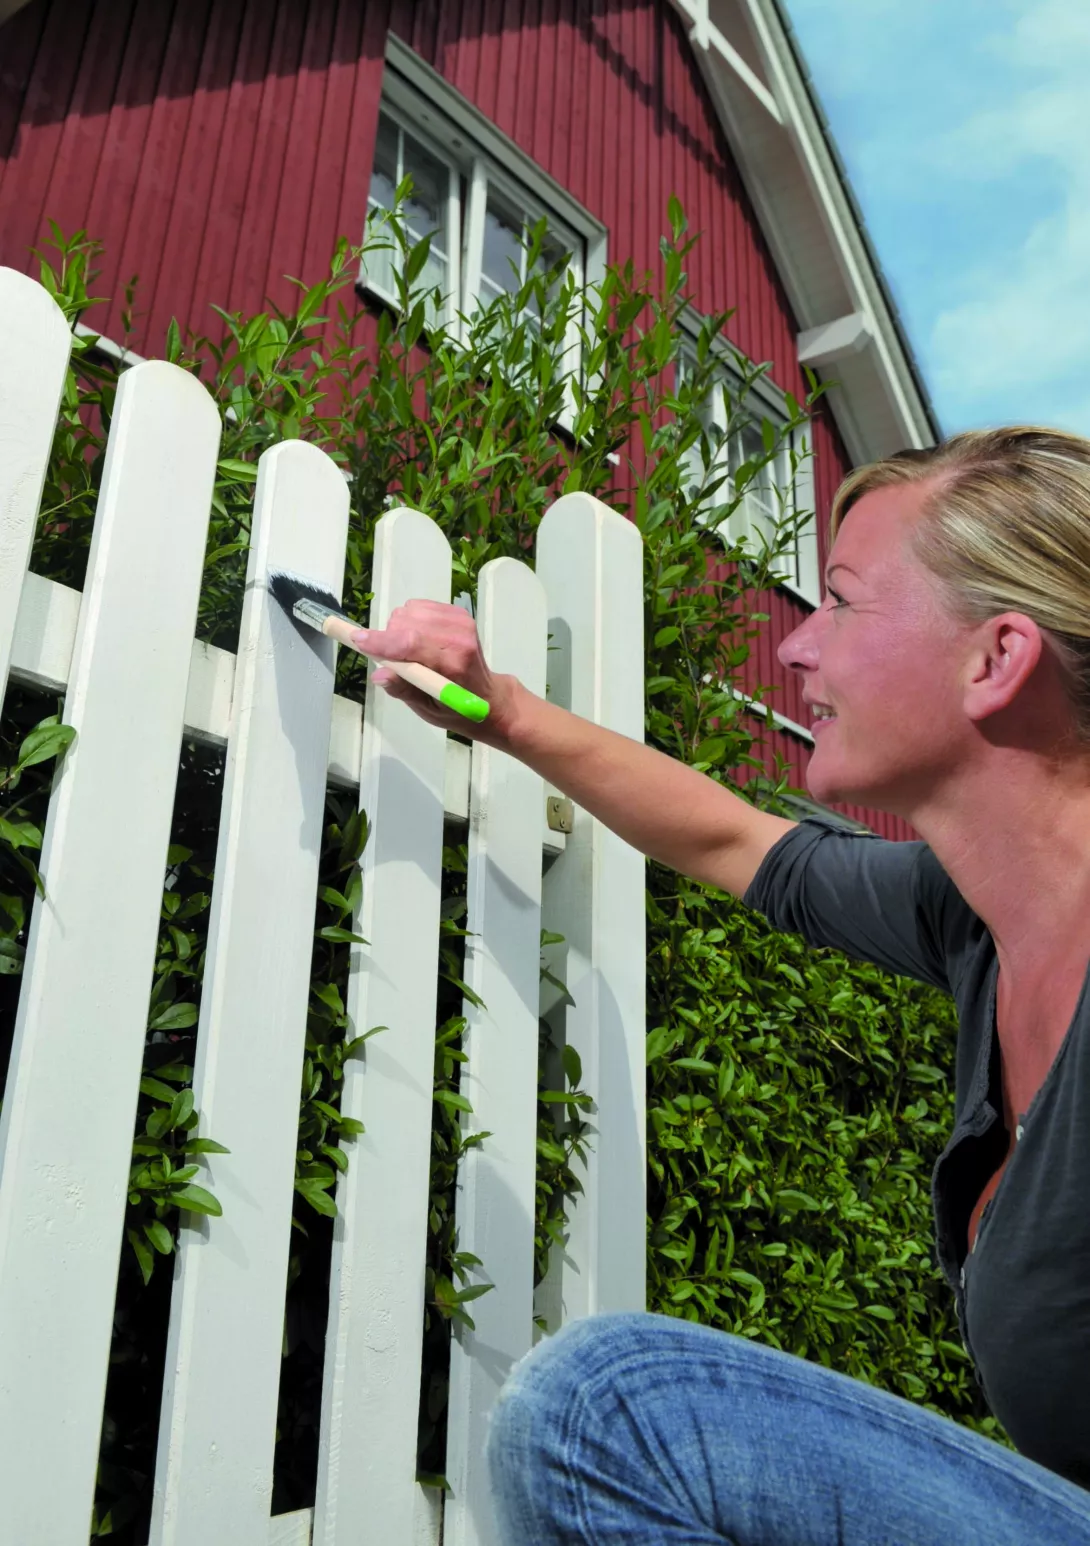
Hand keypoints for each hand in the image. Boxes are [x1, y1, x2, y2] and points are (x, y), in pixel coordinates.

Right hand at [350, 598, 520, 745]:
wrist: (488, 696)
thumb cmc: (458, 708)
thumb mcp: (429, 710)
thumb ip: (404, 690)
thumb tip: (379, 676)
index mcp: (454, 664)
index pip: (411, 643)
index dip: (381, 641)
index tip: (357, 640)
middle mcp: (460, 637)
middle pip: (405, 622)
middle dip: (390, 639)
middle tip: (395, 661)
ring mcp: (461, 621)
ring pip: (409, 611)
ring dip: (400, 630)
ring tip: (410, 652)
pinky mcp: (458, 613)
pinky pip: (418, 606)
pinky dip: (411, 621)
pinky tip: (420, 640)